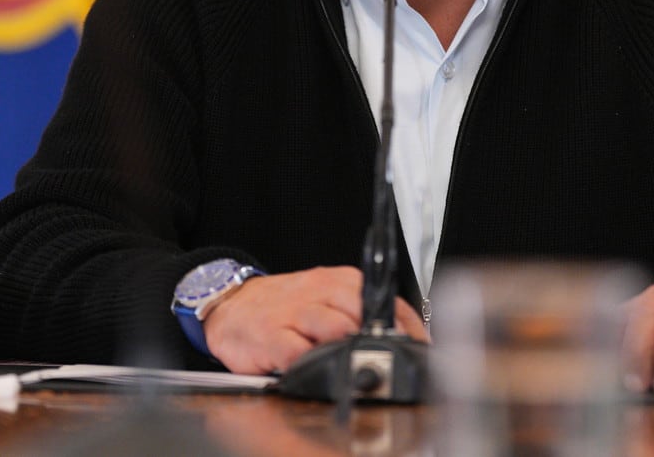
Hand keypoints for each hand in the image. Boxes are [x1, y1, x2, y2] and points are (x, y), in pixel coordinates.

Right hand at [202, 265, 429, 374]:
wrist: (234, 304)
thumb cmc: (288, 306)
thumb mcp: (328, 298)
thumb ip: (362, 314)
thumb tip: (408, 339)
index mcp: (340, 282)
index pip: (385, 301)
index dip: (406, 329)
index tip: (419, 349)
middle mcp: (320, 293)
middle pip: (363, 312)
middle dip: (378, 339)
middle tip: (387, 359)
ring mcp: (295, 313)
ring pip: (334, 328)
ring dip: (347, 348)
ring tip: (353, 363)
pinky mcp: (270, 336)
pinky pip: (296, 353)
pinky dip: (310, 365)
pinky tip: (315, 370)